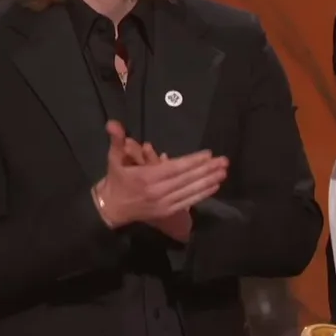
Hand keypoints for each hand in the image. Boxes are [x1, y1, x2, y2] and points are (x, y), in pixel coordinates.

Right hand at [95, 120, 226, 228]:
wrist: (111, 209)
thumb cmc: (116, 181)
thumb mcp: (114, 159)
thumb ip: (117, 141)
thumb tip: (113, 123)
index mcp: (147, 177)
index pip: (175, 168)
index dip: (193, 161)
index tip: (209, 154)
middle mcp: (158, 192)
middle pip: (187, 179)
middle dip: (207, 170)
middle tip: (224, 161)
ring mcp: (164, 204)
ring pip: (190, 191)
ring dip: (209, 182)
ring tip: (223, 172)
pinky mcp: (167, 212)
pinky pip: (188, 202)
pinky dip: (202, 194)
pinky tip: (214, 186)